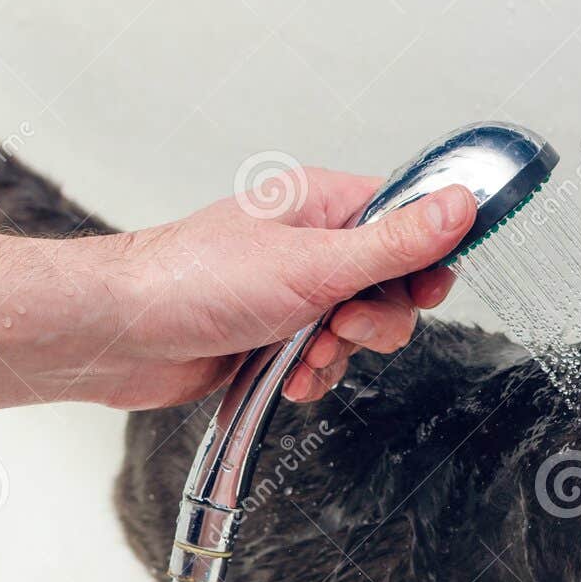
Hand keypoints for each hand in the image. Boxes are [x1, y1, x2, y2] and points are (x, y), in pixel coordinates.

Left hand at [86, 168, 475, 407]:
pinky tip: (288, 377)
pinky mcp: (276, 335)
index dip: (427, 259)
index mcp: (323, 205)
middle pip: (392, 284)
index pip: (408, 220)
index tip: (425, 289)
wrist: (119, 336)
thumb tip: (461, 206)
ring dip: (342, 354)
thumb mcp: (315, 264)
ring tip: (305, 355)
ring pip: (361, 330)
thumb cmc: (195, 281)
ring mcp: (294, 292)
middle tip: (344, 325)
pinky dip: (314, 375)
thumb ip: (396, 242)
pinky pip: (326, 359)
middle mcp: (313, 245)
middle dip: (377, 320)